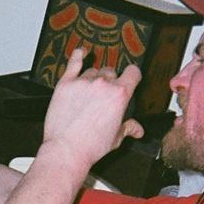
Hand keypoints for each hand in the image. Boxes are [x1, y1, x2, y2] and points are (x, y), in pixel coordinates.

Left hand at [39, 48, 142, 169]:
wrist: (67, 150)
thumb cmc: (90, 146)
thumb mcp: (116, 138)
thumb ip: (128, 128)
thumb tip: (137, 129)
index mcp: (119, 95)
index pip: (133, 72)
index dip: (133, 75)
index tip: (130, 78)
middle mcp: (102, 84)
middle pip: (111, 72)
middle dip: (110, 82)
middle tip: (104, 97)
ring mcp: (83, 82)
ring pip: (93, 71)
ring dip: (93, 78)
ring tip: (88, 94)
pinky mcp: (66, 83)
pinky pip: (74, 62)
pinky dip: (78, 56)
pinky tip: (81, 53)